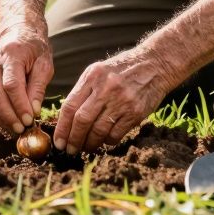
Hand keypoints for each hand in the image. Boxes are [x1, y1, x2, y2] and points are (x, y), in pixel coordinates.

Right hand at [0, 20, 52, 133]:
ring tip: (15, 128)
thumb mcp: (44, 64)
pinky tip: (6, 120)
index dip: (19, 105)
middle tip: (21, 129)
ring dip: (0, 117)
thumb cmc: (35, 49)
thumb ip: (38, 88)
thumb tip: (33, 112)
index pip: (12, 85)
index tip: (29, 120)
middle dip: (8, 116)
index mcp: (11, 53)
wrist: (18, 32)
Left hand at [54, 50, 174, 153]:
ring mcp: (122, 100)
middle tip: (69, 150)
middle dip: (73, 139)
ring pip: (98, 131)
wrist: (155, 64)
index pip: (70, 106)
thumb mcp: (99, 71)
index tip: (58, 142)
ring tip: (86, 148)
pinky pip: (115, 134)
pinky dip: (107, 142)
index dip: (62, 128)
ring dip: (89, 144)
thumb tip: (66, 119)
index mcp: (92, 76)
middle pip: (82, 120)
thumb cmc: (122, 70)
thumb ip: (84, 91)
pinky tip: (104, 141)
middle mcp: (106, 88)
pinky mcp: (135, 112)